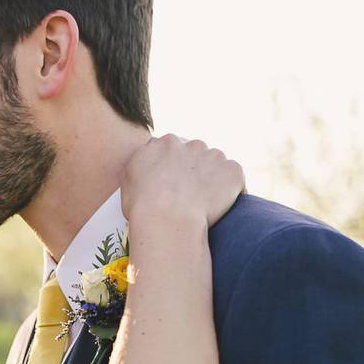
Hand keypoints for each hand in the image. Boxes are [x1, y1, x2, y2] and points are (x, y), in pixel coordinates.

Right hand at [121, 134, 244, 230]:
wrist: (168, 220)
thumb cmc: (143, 207)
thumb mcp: (129, 179)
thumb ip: (142, 163)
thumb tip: (151, 166)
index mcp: (163, 143)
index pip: (171, 148)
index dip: (172, 166)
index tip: (172, 182)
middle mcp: (189, 144)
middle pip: (195, 152)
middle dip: (193, 168)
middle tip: (188, 193)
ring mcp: (213, 155)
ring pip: (215, 162)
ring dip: (212, 176)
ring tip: (204, 201)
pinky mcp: (232, 170)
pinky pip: (234, 176)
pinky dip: (230, 187)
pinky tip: (220, 204)